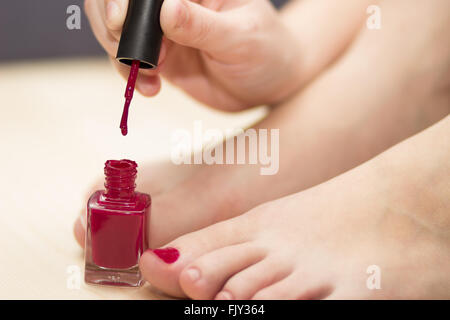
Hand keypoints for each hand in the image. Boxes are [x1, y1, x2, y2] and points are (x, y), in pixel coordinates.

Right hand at [85, 0, 302, 110]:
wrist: (269, 85)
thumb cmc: (267, 51)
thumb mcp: (240, 38)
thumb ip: (202, 26)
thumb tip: (165, 10)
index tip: (120, 20)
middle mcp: (174, 2)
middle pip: (121, 0)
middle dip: (110, 21)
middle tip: (124, 51)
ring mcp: (164, 29)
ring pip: (118, 29)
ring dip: (118, 52)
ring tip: (144, 74)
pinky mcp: (161, 56)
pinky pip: (131, 61)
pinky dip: (131, 75)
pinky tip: (151, 88)